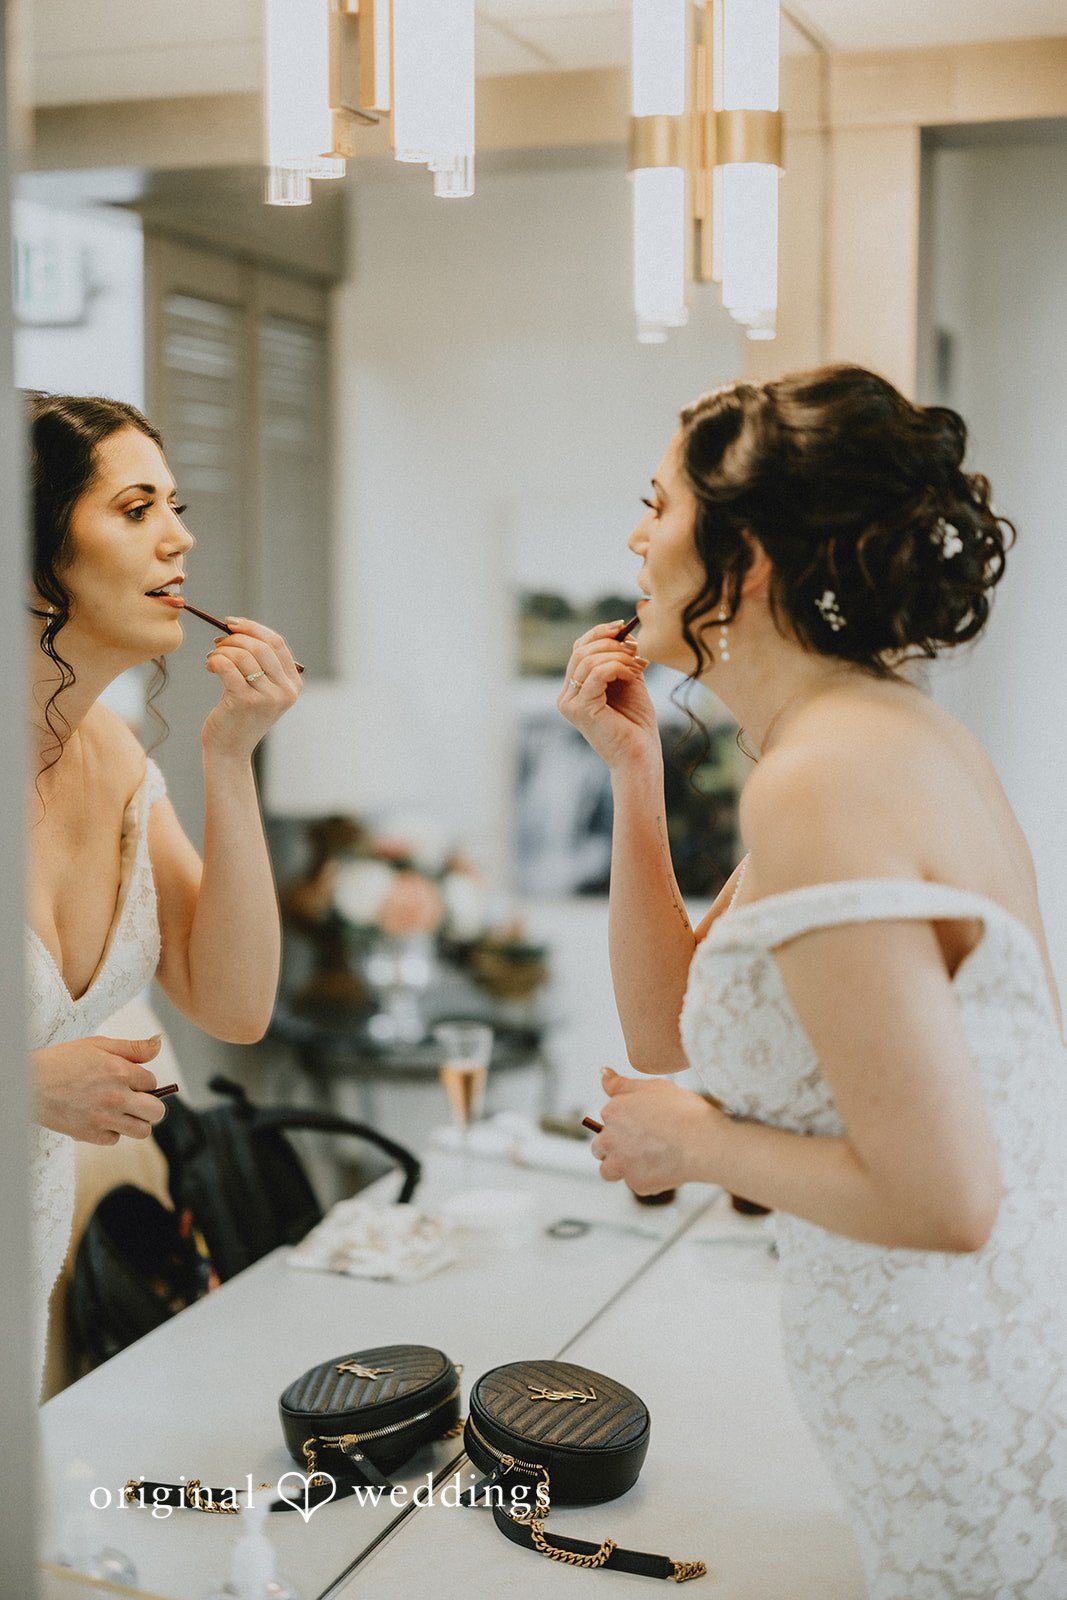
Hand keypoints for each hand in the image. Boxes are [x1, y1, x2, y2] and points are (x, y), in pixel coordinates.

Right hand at [31, 1034, 168, 1144]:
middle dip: (151, 1105)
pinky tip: (100, 1118)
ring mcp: (104, 1119)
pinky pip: (115, 1139)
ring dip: (137, 1122)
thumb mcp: (98, 1045)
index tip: (132, 1079)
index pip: (153, 1082)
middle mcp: (117, 1097)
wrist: (29, 1084)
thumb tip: (159, 1043)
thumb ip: (133, 1048)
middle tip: (138, 1100)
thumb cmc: (63, 1061)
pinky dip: (111, 1131)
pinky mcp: (90, 1135)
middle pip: (157, 1111)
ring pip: (141, 1131)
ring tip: (123, 1111)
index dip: (144, 1081)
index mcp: (121, 1072)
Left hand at [202, 615, 301, 759]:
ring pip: (243, 655)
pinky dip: (215, 660)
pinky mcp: (246, 702)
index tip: (232, 623)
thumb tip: (238, 628)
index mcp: (293, 684)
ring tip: (212, 657)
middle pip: (261, 646)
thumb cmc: (240, 716)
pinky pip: (227, 667)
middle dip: (235, 638)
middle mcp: (285, 691)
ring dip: (222, 651)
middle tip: (217, 643)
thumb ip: (260, 663)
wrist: (230, 750)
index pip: (277, 643)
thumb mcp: (260, 689)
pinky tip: (209, 666)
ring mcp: (268, 698)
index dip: (253, 628)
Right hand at [557, 622, 658, 771]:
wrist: (641, 757)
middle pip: (581, 651)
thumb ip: (620, 660)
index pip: (579, 649)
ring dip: (619, 656)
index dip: (599, 633)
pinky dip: (618, 668)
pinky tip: (633, 676)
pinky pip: (597, 673)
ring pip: (588, 659)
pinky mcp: (580, 709)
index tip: (623, 627)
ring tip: (638, 666)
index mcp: (575, 690)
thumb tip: (621, 632)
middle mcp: (566, 696)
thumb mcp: (628, 682)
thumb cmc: (636, 725)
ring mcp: (569, 703)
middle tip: (637, 651)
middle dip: (612, 644)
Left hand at [590, 1068, 725, 1193]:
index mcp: (613, 1112)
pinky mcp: (637, 1184)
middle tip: (639, 1143)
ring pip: (609, 1171)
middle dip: (613, 1146)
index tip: (639, 1123)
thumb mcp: (652, 1086)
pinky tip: (664, 1168)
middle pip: (599, 1147)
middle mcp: (610, 1139)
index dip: (623, 1121)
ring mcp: (622, 1164)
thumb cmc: (683, 1111)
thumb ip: (622, 1084)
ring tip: (645, 1160)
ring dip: (621, 1167)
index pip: (606, 1118)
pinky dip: (647, 1179)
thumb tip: (603, 1074)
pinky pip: (636, 1184)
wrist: (703, 1142)